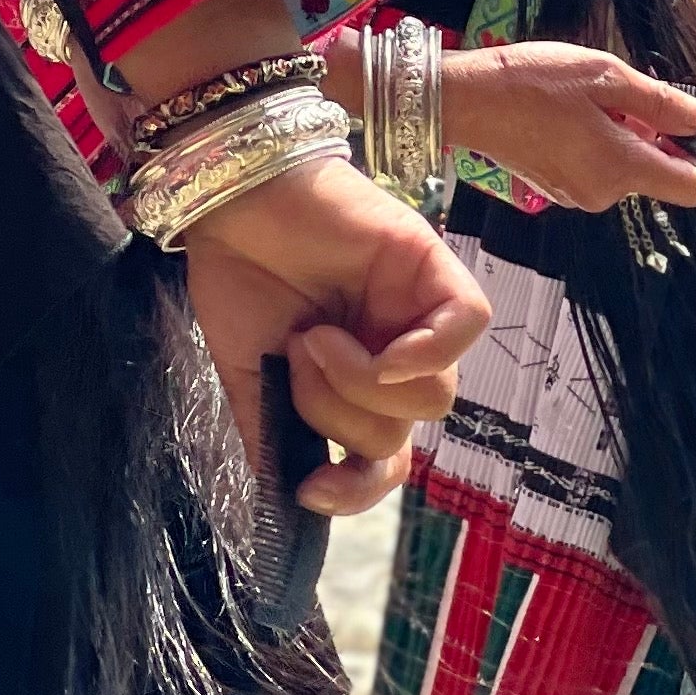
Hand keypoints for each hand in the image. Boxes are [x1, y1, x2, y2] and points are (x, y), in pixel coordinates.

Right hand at [181, 151, 491, 514]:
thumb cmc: (238, 277)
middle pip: (402, 433)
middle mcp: (395, 353)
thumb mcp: (249, 375)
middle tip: (294, 358)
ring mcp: (417, 310)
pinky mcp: (433, 264)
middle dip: (338, 415)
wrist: (229, 198)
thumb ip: (275, 436)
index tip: (311, 490)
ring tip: (313, 337)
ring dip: (361, 385)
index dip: (357, 492)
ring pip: (433, 396)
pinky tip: (378, 352)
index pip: (384, 463)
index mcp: (355, 386)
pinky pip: (466, 327)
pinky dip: (424, 355)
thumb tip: (294, 497)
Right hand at [446, 40, 695, 211]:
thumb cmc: (537, 82)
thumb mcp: (606, 76)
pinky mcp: (558, 191)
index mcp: (623, 169)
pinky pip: (597, 171)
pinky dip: (596, 145)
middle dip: (651, 137)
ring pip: (625, 170)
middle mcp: (605, 195)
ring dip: (621, 138)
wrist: (471, 100)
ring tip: (587, 102)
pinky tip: (569, 117)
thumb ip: (660, 102)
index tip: (679, 122)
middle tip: (618, 97)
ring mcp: (579, 197)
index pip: (694, 187)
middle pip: (657, 175)